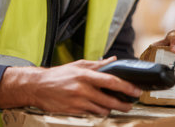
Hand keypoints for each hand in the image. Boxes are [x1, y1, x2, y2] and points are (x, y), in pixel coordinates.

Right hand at [0, 57, 141, 115]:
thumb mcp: (78, 65)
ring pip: (102, 109)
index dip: (126, 87)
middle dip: (123, 103)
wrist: (38, 87)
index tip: (135, 90)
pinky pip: (91, 114)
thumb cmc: (58, 75)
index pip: (111, 81)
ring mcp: (78, 101)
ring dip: (110, 109)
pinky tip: (99, 108)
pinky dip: (98, 112)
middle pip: (110, 99)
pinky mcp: (74, 111)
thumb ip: (97, 64)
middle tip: (130, 104)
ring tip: (114, 106)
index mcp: (85, 75)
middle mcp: (82, 88)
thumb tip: (113, 60)